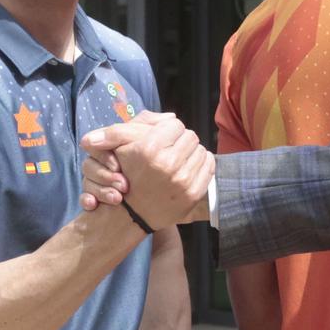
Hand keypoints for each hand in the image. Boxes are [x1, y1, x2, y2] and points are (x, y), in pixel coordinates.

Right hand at [80, 114, 212, 226]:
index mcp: (149, 148)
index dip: (167, 130)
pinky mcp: (194, 193)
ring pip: (200, 150)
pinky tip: (187, 170)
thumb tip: (171, 116)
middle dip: (180, 141)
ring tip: (177, 161)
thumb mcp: (121, 144)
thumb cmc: (127, 174)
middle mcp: (168, 164)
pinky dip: (200, 165)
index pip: (174, 124)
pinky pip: (209, 166)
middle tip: (169, 151)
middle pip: (190, 136)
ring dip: (190, 153)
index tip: (161, 139)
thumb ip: (142, 122)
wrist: (132, 212)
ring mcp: (183, 180)